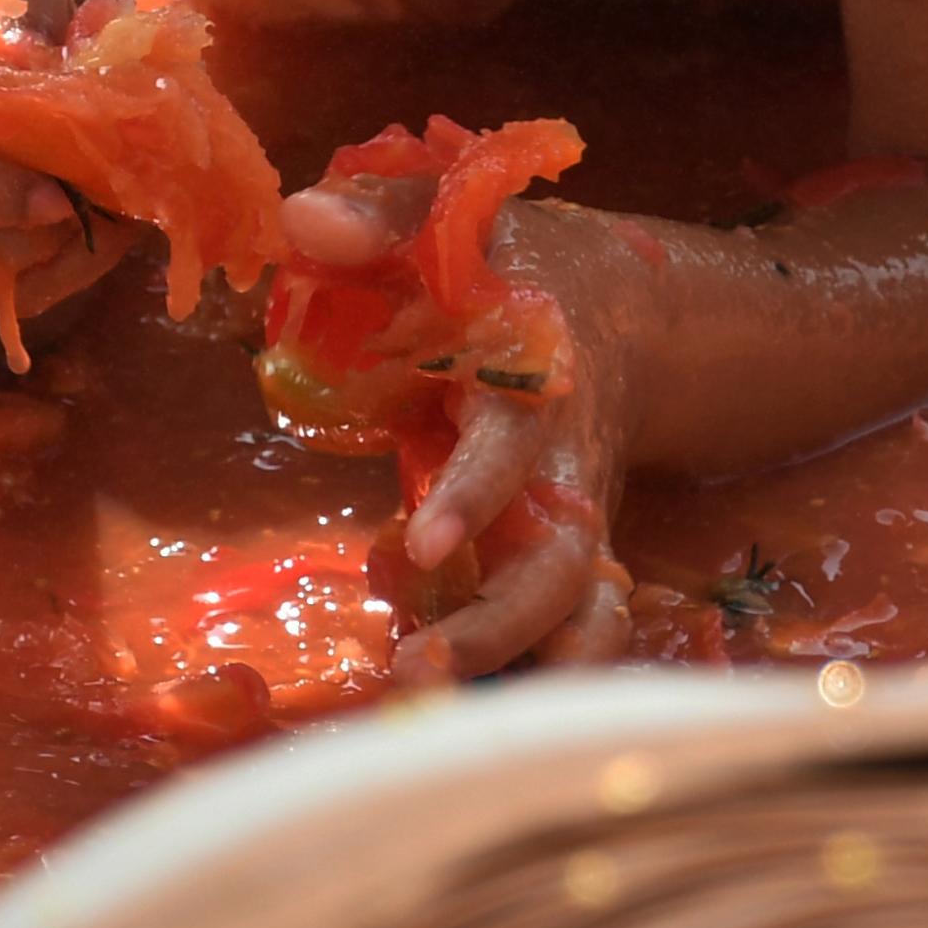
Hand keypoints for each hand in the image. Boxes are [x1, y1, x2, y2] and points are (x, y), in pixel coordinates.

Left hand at [280, 184, 648, 681]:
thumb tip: (301, 219)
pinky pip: (571, 633)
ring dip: (517, 668)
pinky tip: (461, 713)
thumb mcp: (456, 215)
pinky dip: (533, 678)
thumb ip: (381, 213)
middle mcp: (567, 464)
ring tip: (423, 705)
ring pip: (578, 614)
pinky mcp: (566, 559)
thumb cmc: (512, 264)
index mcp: (534, 377)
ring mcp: (574, 520)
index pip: (512, 442)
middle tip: (411, 669)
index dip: (476, 493)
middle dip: (497, 625)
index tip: (422, 540)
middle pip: (558, 561)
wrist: (626, 309)